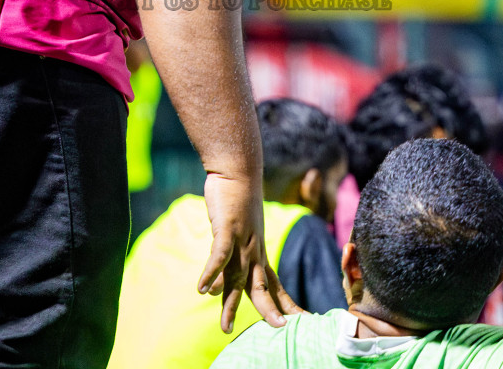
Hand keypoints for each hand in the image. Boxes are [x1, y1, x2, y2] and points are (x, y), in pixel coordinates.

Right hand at [198, 172, 301, 331]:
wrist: (237, 171)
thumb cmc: (238, 202)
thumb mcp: (238, 234)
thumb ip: (229, 260)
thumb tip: (215, 289)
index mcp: (258, 252)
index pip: (275, 284)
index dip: (285, 304)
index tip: (300, 322)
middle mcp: (253, 250)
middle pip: (260, 287)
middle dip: (268, 310)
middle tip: (278, 330)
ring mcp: (241, 240)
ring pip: (237, 278)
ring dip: (230, 304)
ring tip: (225, 328)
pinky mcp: (227, 228)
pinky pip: (219, 255)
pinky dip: (211, 272)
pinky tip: (202, 289)